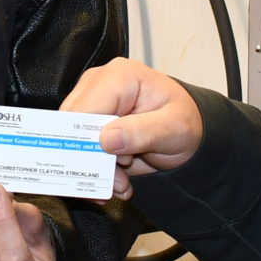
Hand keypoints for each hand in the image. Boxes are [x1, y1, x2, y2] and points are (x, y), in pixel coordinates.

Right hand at [63, 58, 202, 197]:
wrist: (189, 131)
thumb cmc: (185, 121)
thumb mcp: (175, 129)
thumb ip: (143, 132)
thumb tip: (107, 139)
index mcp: (119, 77)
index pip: (84, 109)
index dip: (87, 141)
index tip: (106, 166)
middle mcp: (99, 86)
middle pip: (71, 128)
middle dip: (92, 162)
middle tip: (117, 182)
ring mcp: (92, 104)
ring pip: (72, 144)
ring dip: (95, 171)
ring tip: (121, 183)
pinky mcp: (90, 124)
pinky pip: (80, 151)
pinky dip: (96, 172)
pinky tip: (116, 180)